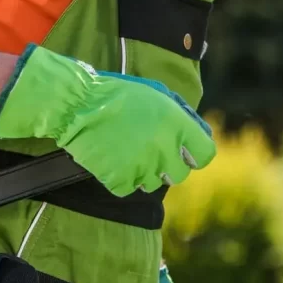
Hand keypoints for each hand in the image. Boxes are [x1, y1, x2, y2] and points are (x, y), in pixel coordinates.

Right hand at [0, 45, 216, 195]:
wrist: (77, 103)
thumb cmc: (120, 94)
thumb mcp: (159, 94)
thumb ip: (185, 116)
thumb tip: (204, 135)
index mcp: (178, 125)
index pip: (205, 155)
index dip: (194, 154)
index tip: (183, 152)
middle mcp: (165, 147)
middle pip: (180, 175)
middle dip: (168, 165)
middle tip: (148, 150)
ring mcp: (143, 166)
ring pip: (154, 184)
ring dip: (144, 171)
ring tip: (127, 150)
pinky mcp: (120, 180)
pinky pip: (129, 188)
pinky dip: (121, 178)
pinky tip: (113, 159)